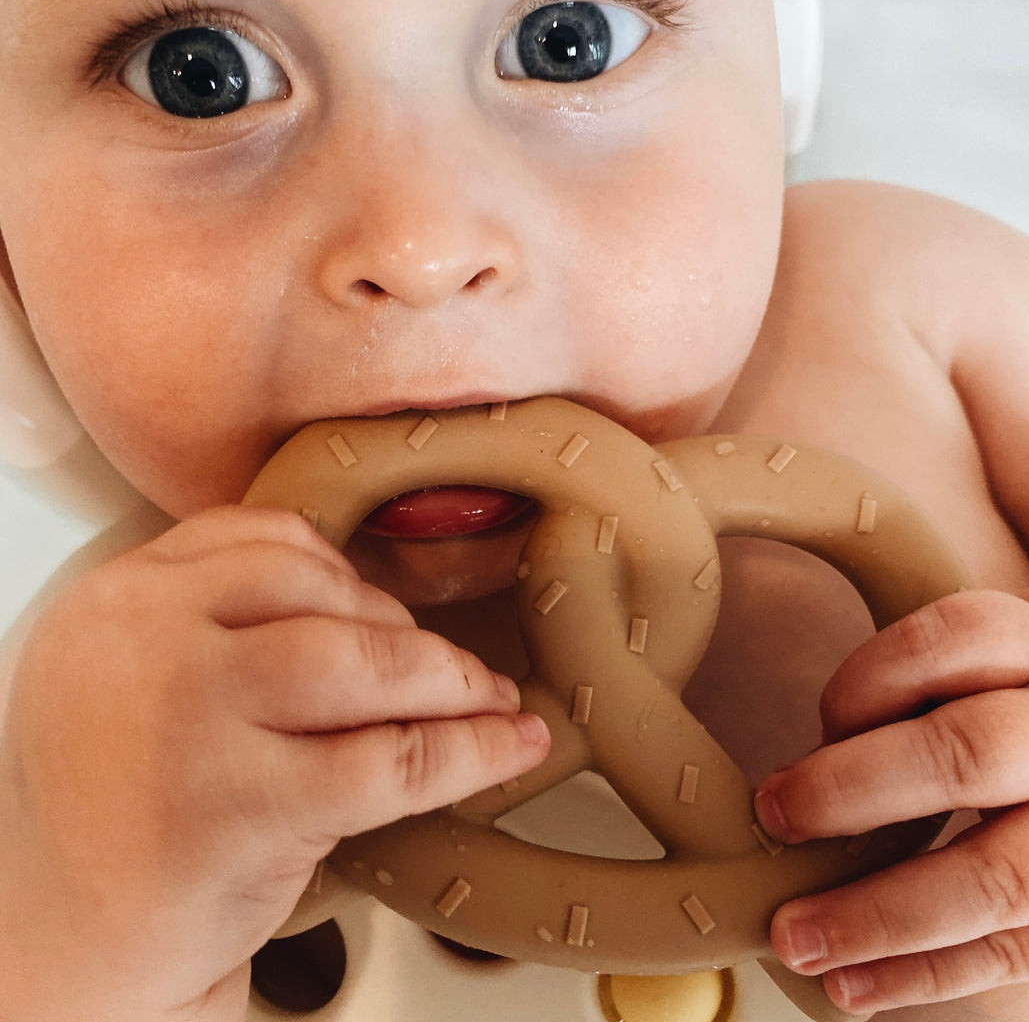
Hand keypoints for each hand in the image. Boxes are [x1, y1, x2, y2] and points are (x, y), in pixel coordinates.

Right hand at [0, 507, 548, 1020]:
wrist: (59, 946)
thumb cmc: (118, 812)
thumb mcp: (137, 683)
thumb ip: (222, 624)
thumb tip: (369, 604)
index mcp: (119, 602)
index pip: (261, 541)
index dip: (347, 573)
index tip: (389, 610)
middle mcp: (143, 646)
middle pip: (320, 595)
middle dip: (408, 633)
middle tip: (457, 670)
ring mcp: (187, 722)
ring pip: (361, 664)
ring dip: (450, 681)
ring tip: (491, 701)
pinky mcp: (235, 809)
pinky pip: (386, 762)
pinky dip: (469, 751)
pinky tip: (509, 746)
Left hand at [753, 587, 1028, 1013]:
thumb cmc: (1008, 695)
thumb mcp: (971, 662)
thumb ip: (903, 698)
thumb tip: (798, 785)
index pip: (945, 641)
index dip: (862, 685)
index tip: (815, 722)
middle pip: (972, 755)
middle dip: (855, 792)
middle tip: (776, 816)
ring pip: (1003, 878)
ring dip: (883, 917)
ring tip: (798, 939)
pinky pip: (1025, 954)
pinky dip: (929, 975)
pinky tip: (856, 986)